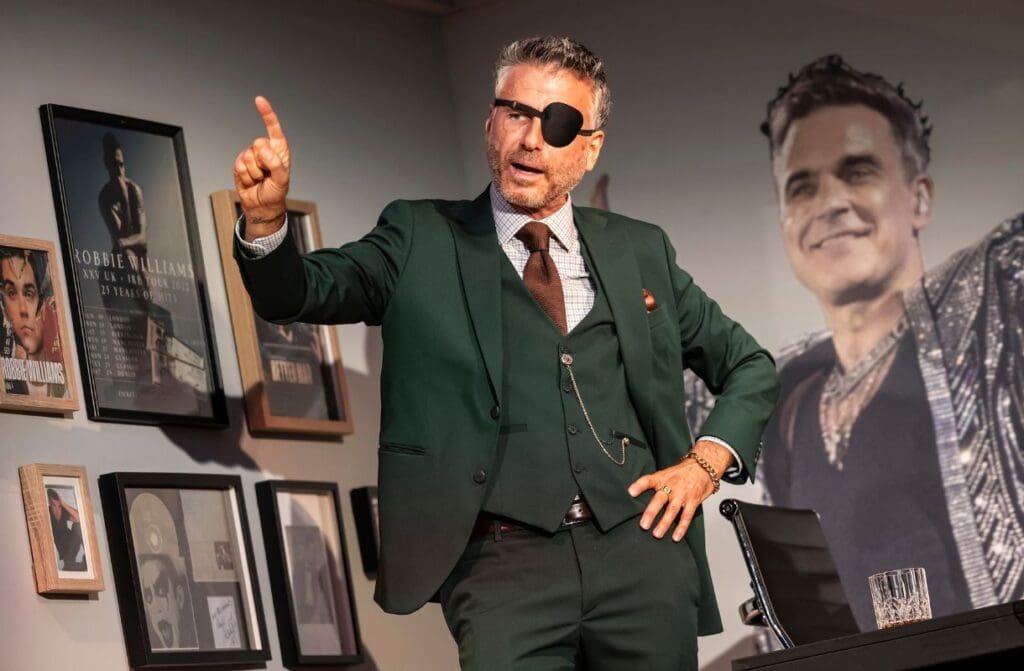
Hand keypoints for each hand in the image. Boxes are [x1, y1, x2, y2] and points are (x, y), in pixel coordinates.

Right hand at [233, 96, 290, 239]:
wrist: (261, 205)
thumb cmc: (275, 192)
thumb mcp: (282, 180)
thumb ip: (276, 164)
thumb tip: (263, 151)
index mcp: (279, 150)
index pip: (273, 128)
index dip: (266, 114)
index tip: (259, 100)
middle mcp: (265, 150)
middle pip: (257, 144)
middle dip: (262, 162)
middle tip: (267, 174)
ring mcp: (251, 156)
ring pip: (247, 156)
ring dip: (254, 172)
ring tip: (260, 179)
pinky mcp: (240, 164)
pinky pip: (239, 166)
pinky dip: (245, 176)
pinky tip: (251, 181)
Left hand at [627, 440, 732, 540]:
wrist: (703, 467)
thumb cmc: (682, 473)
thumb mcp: (665, 474)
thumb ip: (654, 484)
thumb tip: (635, 494)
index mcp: (662, 478)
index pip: (648, 480)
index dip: (639, 485)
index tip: (630, 492)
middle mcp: (671, 486)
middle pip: (660, 499)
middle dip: (651, 512)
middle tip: (644, 525)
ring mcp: (682, 494)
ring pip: (672, 510)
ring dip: (664, 523)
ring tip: (657, 534)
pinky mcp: (693, 501)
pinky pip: (686, 516)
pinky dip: (681, 527)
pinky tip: (676, 536)